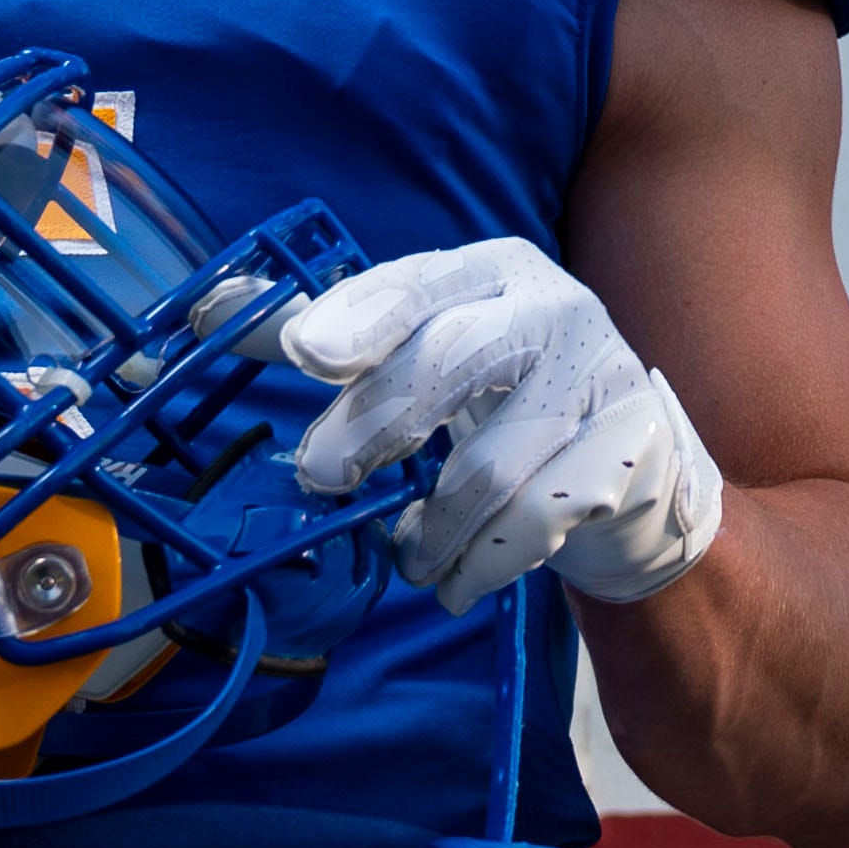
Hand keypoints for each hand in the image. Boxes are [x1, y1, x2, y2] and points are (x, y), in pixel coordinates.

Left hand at [281, 240, 725, 613]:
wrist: (638, 460)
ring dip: (431, 529)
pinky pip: (535, 524)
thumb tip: (211, 311)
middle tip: (318, 476)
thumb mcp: (429, 350)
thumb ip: (332, 335)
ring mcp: (600, 376)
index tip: (305, 353)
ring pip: (489, 467)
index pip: (415, 287)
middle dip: (375, 423)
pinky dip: (480, 565)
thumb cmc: (505, 396)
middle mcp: (552, 309)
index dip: (357, 318)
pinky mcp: (630, 449)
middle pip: (451, 361)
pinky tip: (458, 576)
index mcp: (492, 272)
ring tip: (410, 555)